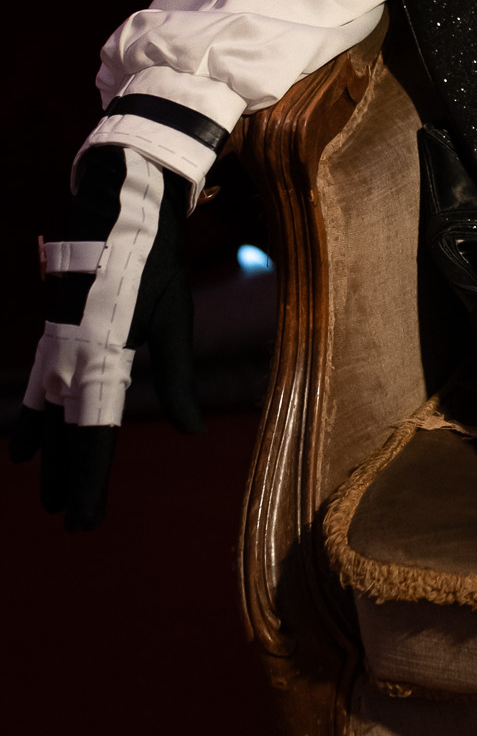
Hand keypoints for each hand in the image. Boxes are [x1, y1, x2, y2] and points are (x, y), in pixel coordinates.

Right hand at [11, 146, 200, 529]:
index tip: (85, 524)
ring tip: (52, 497)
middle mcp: (69, 361)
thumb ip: (178, 377)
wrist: (116, 210)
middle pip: (67, 436)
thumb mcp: (174, 317)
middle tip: (74, 524)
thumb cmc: (153, 263)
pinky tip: (25, 447)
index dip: (91, 483)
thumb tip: (193, 429)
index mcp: (102, 359)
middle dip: (72, 481)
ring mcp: (55, 349)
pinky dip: (33, 423)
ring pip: (49, 418)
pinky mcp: (52, 336)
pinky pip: (37, 391)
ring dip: (52, 458)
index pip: (95, 436)